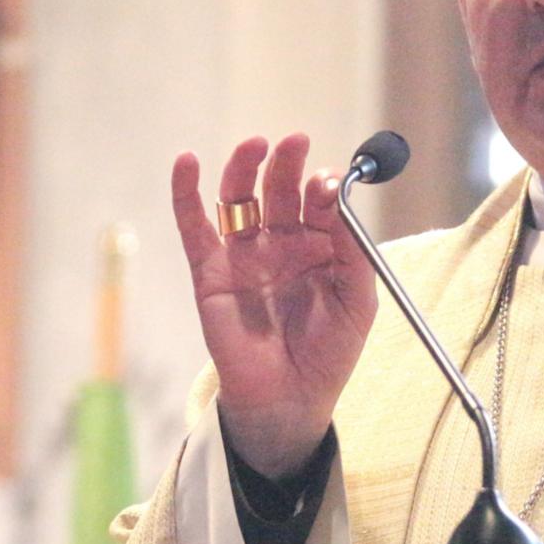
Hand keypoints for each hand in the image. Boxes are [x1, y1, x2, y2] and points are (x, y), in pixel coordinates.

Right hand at [170, 133, 378, 477]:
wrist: (289, 400)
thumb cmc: (328, 353)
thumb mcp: (357, 300)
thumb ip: (353, 250)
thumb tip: (338, 197)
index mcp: (318, 246)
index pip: (319, 202)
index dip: (322, 187)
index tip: (327, 184)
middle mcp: (279, 244)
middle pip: (279, 189)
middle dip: (287, 164)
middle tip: (296, 143)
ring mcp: (243, 255)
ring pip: (238, 198)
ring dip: (245, 166)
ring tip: (256, 144)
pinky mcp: (210, 272)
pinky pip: (194, 227)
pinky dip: (186, 192)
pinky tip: (187, 161)